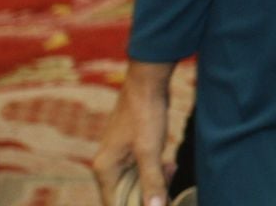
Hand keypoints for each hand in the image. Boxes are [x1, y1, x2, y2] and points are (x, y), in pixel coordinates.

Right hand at [91, 61, 173, 205]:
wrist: (148, 82)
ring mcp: (118, 159)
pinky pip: (141, 171)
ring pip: (136, 184)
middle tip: (169, 176)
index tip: (158, 202)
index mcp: (105, 170)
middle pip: (127, 196)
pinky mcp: (130, 151)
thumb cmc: (145, 114)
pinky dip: (155, 171)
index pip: (115, 205)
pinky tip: (169, 164)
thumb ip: (152, 181)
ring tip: (171, 167)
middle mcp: (107, 167)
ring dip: (155, 181)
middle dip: (150, 193)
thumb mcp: (150, 151)